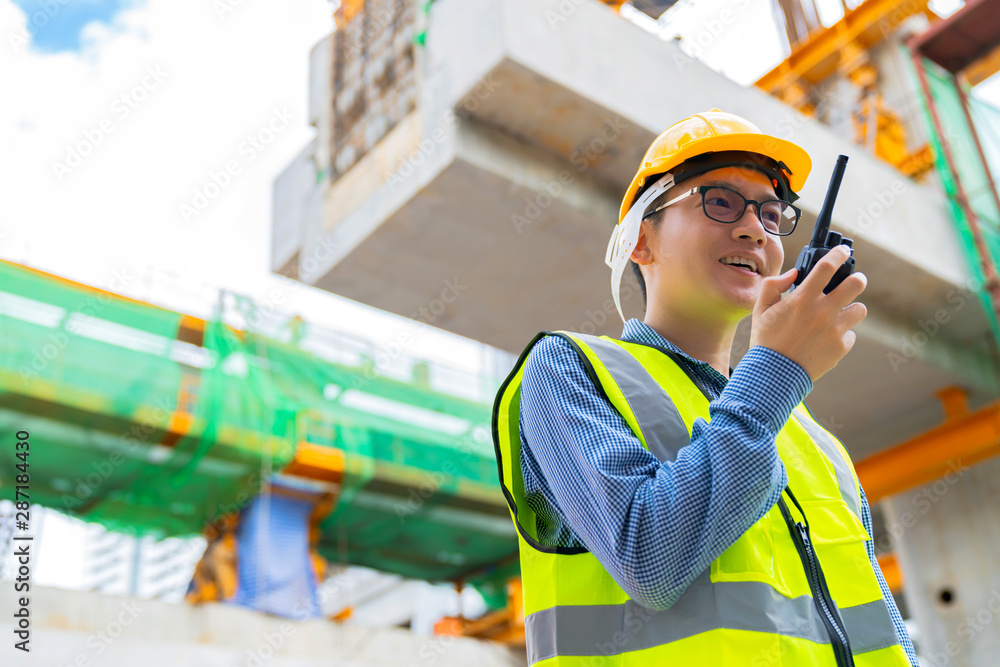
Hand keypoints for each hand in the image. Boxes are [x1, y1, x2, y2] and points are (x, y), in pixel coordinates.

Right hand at [749, 245, 867, 381]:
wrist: (774, 374)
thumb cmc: (766, 341)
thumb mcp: (760, 309)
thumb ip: (773, 286)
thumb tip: (794, 274)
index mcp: (803, 299)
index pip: (827, 266)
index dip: (838, 254)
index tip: (842, 252)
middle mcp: (823, 311)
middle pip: (856, 284)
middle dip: (857, 279)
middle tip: (853, 281)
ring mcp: (835, 330)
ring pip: (860, 309)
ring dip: (851, 309)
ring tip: (839, 314)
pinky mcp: (841, 347)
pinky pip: (850, 334)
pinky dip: (841, 335)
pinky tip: (827, 339)